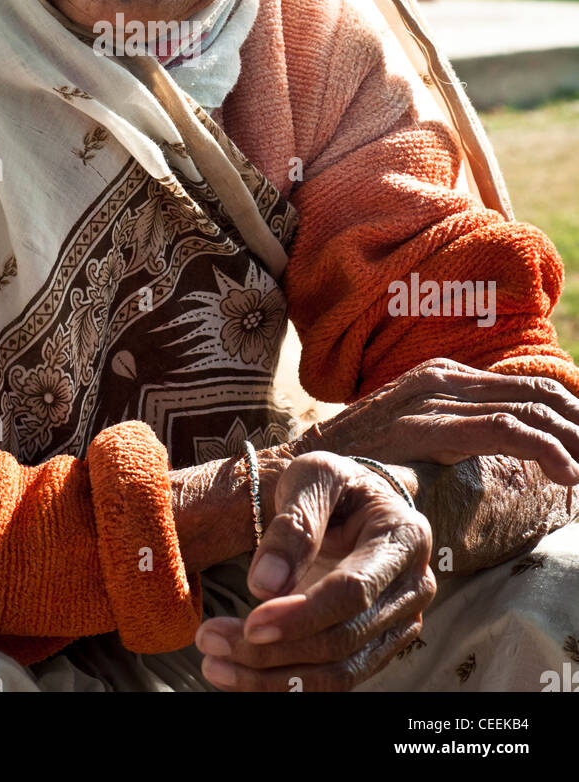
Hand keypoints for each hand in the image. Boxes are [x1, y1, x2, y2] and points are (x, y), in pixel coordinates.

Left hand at [196, 450, 434, 691]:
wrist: (355, 502)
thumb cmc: (333, 484)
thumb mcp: (313, 477)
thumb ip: (294, 524)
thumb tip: (264, 586)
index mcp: (403, 538)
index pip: (355, 591)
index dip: (303, 615)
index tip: (250, 625)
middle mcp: (412, 588)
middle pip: (344, 640)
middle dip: (274, 651)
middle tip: (210, 643)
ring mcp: (399, 623)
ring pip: (339, 672)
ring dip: (273, 679)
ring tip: (215, 664)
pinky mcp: (378, 647)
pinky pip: (334, 679)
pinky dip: (287, 685)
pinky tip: (239, 675)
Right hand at [295, 358, 578, 485]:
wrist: (301, 470)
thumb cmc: (355, 462)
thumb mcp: (410, 433)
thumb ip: (452, 429)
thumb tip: (503, 444)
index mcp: (445, 375)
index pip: (530, 387)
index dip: (575, 414)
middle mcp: (444, 377)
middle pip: (541, 394)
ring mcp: (437, 398)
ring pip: (532, 411)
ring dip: (575, 444)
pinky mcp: (430, 425)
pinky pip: (505, 431)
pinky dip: (547, 452)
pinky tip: (568, 476)